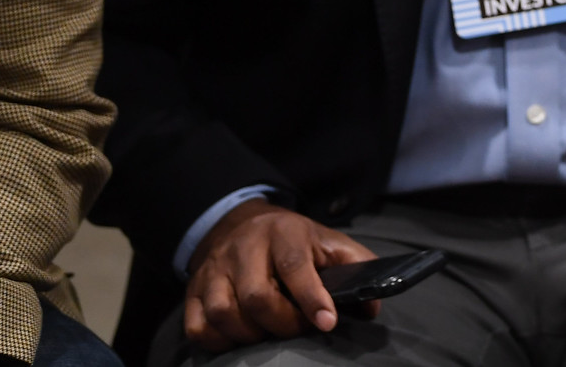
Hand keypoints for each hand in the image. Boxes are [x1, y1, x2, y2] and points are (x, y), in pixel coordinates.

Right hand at [184, 198, 379, 349]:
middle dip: (282, 323)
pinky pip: (197, 326)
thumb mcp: (329, 242)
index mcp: (283, 233)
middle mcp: (244, 248)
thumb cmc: (295, 242)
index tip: (327, 323)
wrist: (243, 224)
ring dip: (250, 335)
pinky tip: (240, 339)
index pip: (295, 266)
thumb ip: (356, 267)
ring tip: (269, 334)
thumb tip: (372, 306)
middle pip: (256, 296)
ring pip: (223, 313)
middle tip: (298, 329)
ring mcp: (214, 270)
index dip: (311, 297)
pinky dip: (219, 342)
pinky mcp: (193, 290)